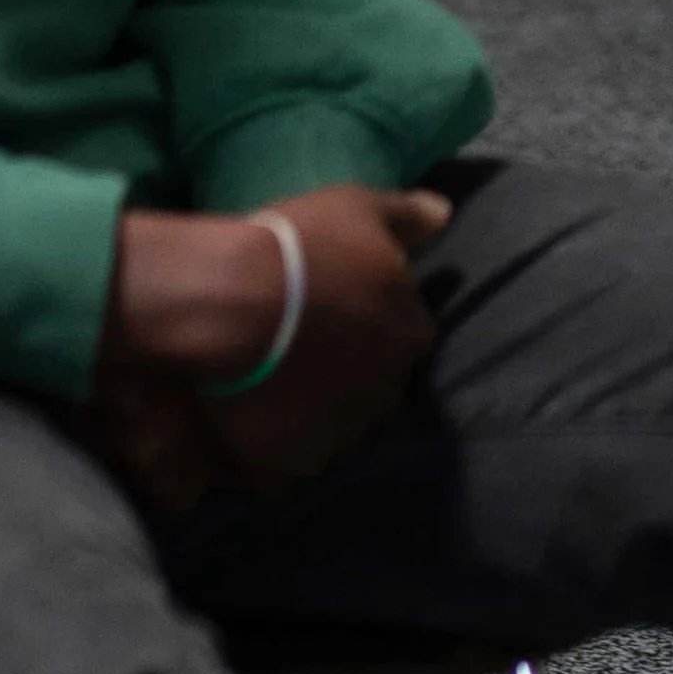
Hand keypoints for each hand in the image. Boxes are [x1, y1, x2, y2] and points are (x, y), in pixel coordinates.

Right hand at [95, 184, 458, 501]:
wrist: (229, 302)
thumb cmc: (299, 247)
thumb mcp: (357, 207)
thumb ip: (406, 215)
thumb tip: (443, 213)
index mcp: (410, 336)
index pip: (404, 337)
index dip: (370, 326)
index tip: (337, 314)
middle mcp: (387, 394)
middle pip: (371, 388)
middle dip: (344, 374)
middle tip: (299, 351)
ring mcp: (338, 436)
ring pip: (331, 429)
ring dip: (310, 413)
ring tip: (268, 390)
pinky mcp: (290, 466)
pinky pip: (286, 464)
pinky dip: (272, 448)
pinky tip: (248, 421)